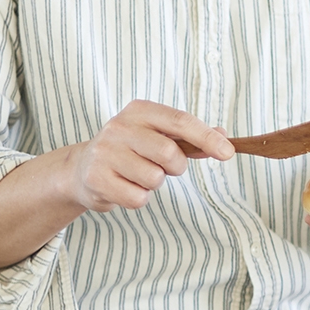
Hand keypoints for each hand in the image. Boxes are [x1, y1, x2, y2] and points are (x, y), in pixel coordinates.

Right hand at [58, 99, 233, 214]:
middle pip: (169, 153)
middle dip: (175, 167)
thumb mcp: (156, 135)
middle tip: (163, 168)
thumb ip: (190, 137)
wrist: (81, 169)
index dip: (207, 137)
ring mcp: (105, 153)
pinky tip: (124, 188)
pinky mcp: (97, 179)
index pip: (180, 121)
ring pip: (154, 178)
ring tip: (136, 176)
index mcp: (139, 110)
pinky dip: (138, 198)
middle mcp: (119, 127)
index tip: (228, 153)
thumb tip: (223, 135)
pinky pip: (138, 198)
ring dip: (153, 184)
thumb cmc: (129, 151)